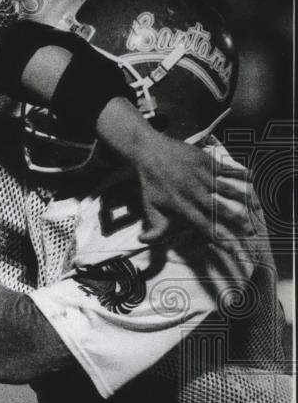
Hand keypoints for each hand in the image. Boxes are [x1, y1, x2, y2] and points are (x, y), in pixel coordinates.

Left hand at [95, 97, 255, 243]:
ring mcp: (201, 175)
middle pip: (219, 209)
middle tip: (251, 231)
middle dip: (236, 221)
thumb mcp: (149, 206)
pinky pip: (226, 168)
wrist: (149, 152)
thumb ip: (154, 226)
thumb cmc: (151, 183)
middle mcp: (194, 192)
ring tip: (258, 208)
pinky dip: (240, 172)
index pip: (202, 225)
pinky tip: (254, 178)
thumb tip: (144, 242)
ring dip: (243, 198)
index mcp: (181, 205)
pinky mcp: (205, 161)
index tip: (232, 250)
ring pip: (227, 189)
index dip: (218, 238)